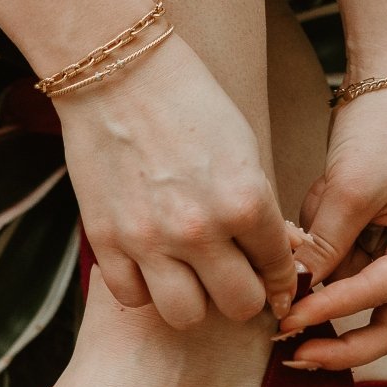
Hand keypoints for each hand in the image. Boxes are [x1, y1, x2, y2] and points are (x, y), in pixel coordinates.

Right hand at [56, 33, 296, 328]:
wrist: (117, 70)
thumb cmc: (189, 103)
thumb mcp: (244, 150)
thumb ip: (260, 210)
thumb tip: (277, 258)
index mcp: (245, 201)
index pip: (278, 270)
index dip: (280, 280)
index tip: (273, 282)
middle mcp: (200, 229)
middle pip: (239, 306)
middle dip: (244, 296)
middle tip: (234, 279)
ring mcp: (149, 239)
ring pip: (186, 315)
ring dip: (195, 301)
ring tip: (189, 276)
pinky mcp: (106, 240)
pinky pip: (132, 297)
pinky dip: (144, 288)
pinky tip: (148, 264)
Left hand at [278, 88, 386, 367]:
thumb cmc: (384, 133)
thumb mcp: (351, 188)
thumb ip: (326, 245)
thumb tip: (294, 292)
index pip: (380, 297)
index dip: (331, 312)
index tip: (287, 320)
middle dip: (341, 347)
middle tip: (295, 356)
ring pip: (362, 308)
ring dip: (323, 309)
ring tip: (282, 312)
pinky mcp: (376, 249)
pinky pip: (345, 276)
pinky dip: (319, 277)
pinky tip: (292, 267)